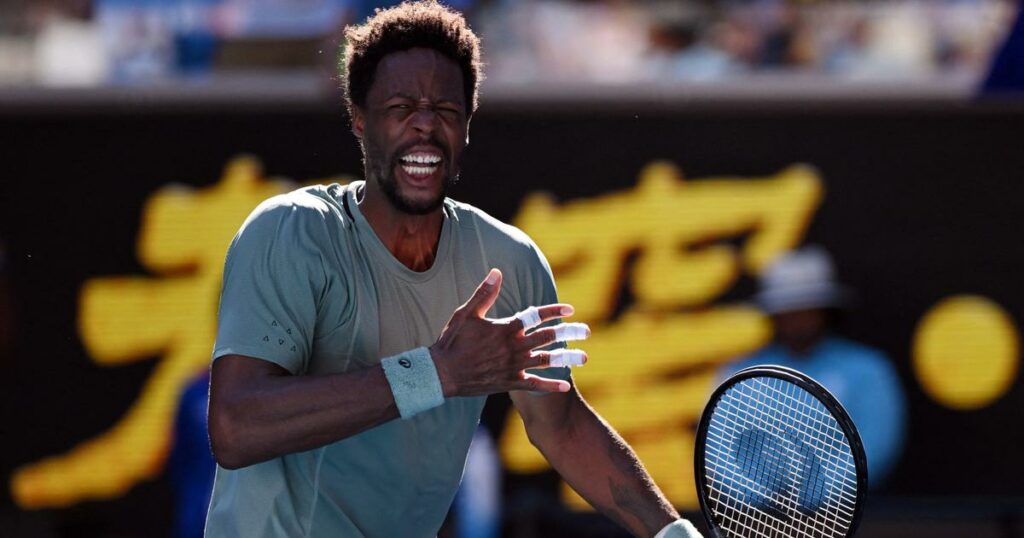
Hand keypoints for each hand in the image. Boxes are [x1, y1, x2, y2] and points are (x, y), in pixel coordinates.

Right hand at [429, 268, 586, 396]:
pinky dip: (551, 385)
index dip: (554, 312)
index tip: (570, 310)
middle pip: (549, 337)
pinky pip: (535, 385)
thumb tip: (497, 272)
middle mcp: (515, 347)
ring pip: (548, 360)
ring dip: (568, 358)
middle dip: (570, 333)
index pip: (537, 316)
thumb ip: (485, 293)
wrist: (442, 373)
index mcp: (506, 328)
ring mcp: (514, 366)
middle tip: (587, 331)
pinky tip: (566, 386)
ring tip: (585, 357)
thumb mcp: (466, 313)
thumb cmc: (453, 341)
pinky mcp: (510, 382)